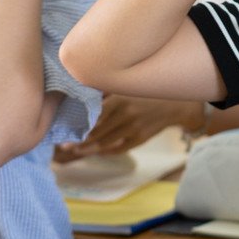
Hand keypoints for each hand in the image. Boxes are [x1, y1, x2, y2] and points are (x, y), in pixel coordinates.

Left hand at [53, 94, 203, 162]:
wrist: (173, 104)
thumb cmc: (145, 93)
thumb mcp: (126, 87)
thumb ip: (106, 92)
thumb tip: (80, 93)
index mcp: (119, 100)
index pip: (93, 117)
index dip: (78, 125)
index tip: (65, 131)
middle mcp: (126, 115)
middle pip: (96, 132)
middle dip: (79, 140)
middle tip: (64, 145)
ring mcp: (134, 129)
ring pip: (105, 143)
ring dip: (89, 149)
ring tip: (76, 150)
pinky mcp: (140, 139)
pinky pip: (118, 149)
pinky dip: (106, 151)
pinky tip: (96, 151)